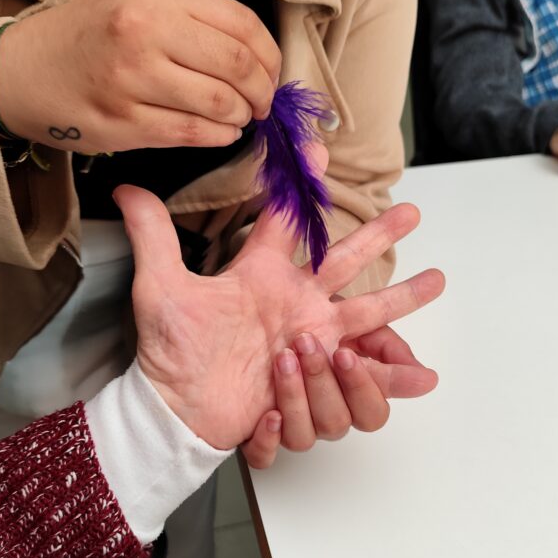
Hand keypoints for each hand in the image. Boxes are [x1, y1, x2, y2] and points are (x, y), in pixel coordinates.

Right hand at [0, 0, 280, 152]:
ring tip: (238, 118)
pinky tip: (219, 133)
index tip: (270, 73)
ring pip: (219, 104)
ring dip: (240, 117)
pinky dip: (218, 136)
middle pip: (237, 66)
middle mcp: (144, 32)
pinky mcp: (124, 123)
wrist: (21, 71)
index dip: (269, 56)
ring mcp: (133, 80)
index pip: (240, 25)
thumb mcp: (135, 5)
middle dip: (261, 91)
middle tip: (261, 103)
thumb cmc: (86, 40)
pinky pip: (192, 134)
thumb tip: (254, 57)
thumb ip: (190, 22)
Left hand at [115, 187, 444, 453]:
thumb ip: (152, 236)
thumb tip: (124, 186)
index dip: (304, 186)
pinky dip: (390, 380)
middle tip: (412, 211)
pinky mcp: (316, 381)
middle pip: (347, 261)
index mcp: (263, 276)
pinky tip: (423, 375)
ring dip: (397, 299)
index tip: (319, 149)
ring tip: (432, 280)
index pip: (291, 223)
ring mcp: (311, 342)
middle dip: (379, 234)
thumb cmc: (170, 350)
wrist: (176, 408)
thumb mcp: (161, 289)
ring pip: (367, 317)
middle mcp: (295, 305)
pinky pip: (358, 382)